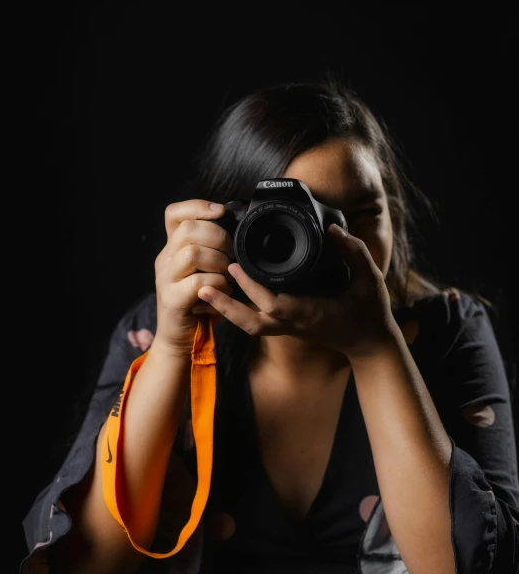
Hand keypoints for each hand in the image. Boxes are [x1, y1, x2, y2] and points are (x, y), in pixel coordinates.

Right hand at [152, 199, 234, 357]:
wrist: (181, 338)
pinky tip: (224, 291)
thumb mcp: (203, 269)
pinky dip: (218, 284)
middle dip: (218, 237)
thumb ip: (211, 248)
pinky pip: (198, 283)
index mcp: (172, 248)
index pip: (174, 214)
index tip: (220, 212)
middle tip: (232, 254)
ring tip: (228, 275)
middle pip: (188, 229)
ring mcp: (166, 279)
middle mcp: (165, 260)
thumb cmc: (200, 301)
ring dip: (219, 262)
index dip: (197, 206)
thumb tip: (237, 227)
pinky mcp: (172, 300)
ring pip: (192, 253)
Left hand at [196, 224, 398, 361]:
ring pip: (250, 326)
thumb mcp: (370, 280)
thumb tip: (335, 229)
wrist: (370, 343)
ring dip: (226, 311)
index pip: (275, 303)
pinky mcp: (287, 327)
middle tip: (203, 285)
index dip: (252, 287)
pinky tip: (224, 298)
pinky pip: (256, 323)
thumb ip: (354, 252)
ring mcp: (289, 329)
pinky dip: (237, 313)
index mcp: (310, 312)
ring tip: (204, 291)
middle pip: (251, 322)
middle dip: (226, 306)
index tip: (234, 267)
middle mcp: (294, 324)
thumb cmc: (371, 313)